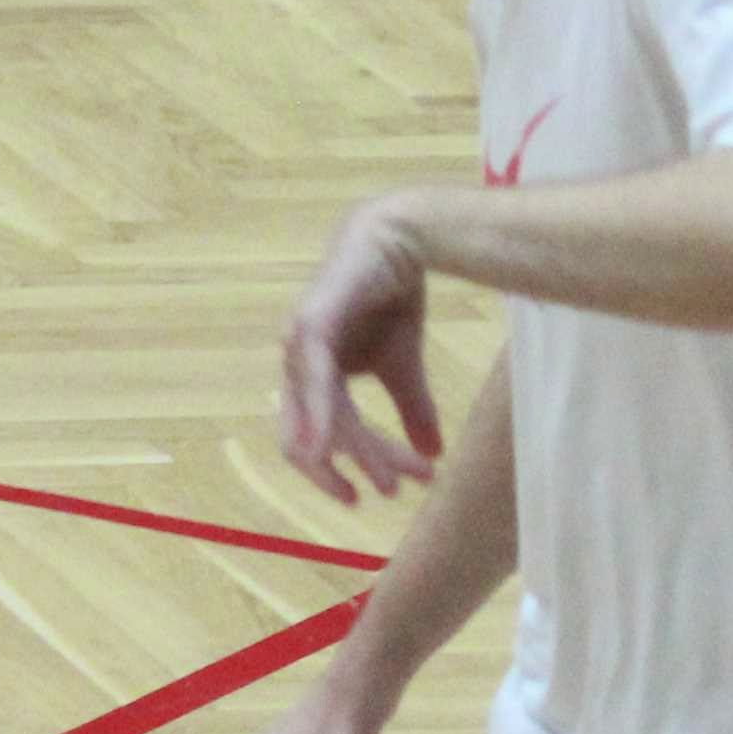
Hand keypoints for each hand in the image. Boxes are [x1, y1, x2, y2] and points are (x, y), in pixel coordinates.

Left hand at [279, 193, 447, 503]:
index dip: (350, 469)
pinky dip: (319, 420)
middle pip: (316, 440)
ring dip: (357, 453)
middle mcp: (299, 368)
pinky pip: (313, 383)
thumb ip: (412, 410)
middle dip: (358, 468)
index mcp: (314, 380)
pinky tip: (327, 450)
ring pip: (321, 420)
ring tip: (389, 479)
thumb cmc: (392, 297)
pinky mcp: (311, 326)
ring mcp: (299, 348)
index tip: (385, 493)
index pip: (325, 438)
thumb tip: (433, 456)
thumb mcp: (404, 366)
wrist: (401, 240)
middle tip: (395, 491)